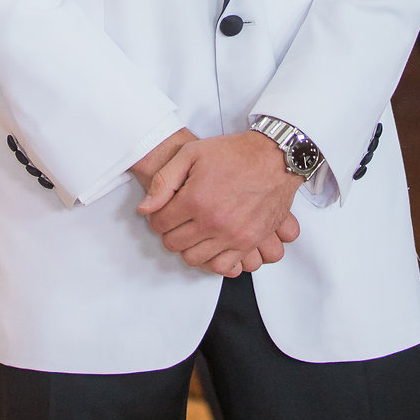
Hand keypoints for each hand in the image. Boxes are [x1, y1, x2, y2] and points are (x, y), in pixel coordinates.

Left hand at [137, 131, 301, 277]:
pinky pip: (221, 267)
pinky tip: (212, 243)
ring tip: (195, 230)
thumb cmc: (234, 153)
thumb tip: (145, 208)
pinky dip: (212, 258)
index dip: (158, 216)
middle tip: (179, 219)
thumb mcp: (191, 153)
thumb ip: (164, 180)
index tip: (166, 210)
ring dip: (189, 246)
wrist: (274, 157)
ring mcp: (232, 235)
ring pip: (194, 258)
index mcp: (195, 199)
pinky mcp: (248, 242)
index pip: (159, 224)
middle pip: (174, 244)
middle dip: (171, 231)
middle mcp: (213, 221)